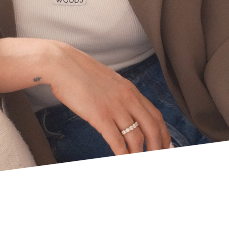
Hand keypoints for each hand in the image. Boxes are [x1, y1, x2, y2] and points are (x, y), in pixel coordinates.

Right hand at [0, 37, 171, 153]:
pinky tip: (123, 161)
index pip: (156, 115)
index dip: (164, 133)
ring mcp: (114, 107)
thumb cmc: (80, 73)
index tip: (166, 146)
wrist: (62, 64)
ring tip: (139, 164)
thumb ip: (119, 96)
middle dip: (158, 147)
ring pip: (137, 137)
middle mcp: (127, 98)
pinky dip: (122, 154)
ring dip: (140, 154)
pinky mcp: (100, 116)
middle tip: (158, 160)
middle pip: (152, 128)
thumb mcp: (108, 82)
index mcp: (130, 90)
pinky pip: (117, 141)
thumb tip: (124, 112)